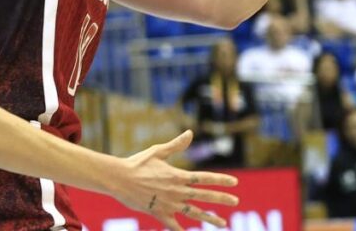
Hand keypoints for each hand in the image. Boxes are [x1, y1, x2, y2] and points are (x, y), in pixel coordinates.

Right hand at [115, 130, 238, 230]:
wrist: (119, 178)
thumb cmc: (137, 163)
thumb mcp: (157, 152)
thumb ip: (176, 145)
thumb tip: (190, 133)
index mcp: (178, 176)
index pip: (204, 178)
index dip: (221, 180)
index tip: (234, 183)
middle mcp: (177, 191)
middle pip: (204, 196)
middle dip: (221, 199)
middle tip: (236, 201)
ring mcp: (169, 204)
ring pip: (194, 213)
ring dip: (210, 218)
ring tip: (223, 224)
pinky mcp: (159, 213)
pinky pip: (173, 225)